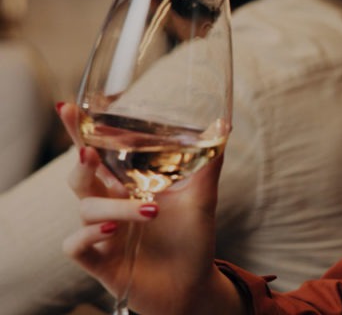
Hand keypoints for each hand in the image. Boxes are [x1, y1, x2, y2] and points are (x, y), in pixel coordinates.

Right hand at [57, 103, 241, 314]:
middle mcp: (110, 204)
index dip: (77, 130)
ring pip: (84, 208)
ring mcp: (102, 233)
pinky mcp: (99, 261)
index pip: (97, 152)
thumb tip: (225, 127)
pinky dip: (88, 235)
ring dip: (113, 206)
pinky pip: (74, 245)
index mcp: (128, 184)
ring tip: (150, 211)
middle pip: (79, 175)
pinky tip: (110, 231)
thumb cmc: (192, 239)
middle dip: (80, 161)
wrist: (194, 286)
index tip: (66, 107)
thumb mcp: (203, 197)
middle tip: (91, 153)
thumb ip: (209, 163)